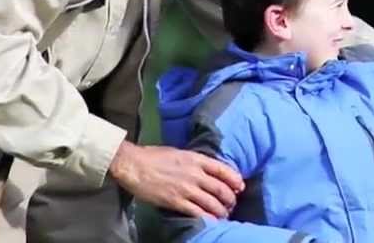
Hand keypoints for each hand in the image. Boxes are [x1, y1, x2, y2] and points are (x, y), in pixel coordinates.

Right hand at [108, 140, 244, 218]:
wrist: (134, 164)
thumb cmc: (154, 156)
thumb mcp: (180, 153)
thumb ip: (194, 161)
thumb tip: (205, 168)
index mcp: (197, 159)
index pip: (224, 170)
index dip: (235, 180)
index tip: (240, 186)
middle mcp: (195, 174)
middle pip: (221, 189)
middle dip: (230, 199)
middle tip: (232, 204)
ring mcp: (186, 188)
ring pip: (212, 203)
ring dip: (221, 211)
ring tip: (224, 215)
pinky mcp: (176, 201)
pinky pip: (197, 212)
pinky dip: (207, 218)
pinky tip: (211, 221)